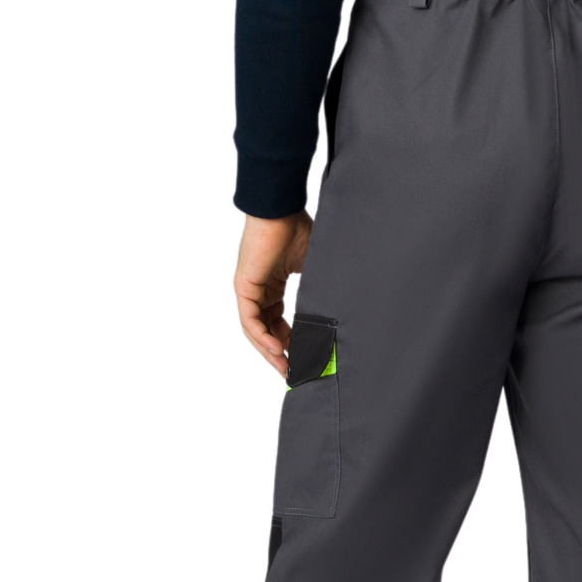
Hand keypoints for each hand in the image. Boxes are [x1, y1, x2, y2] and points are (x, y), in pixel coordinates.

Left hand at [232, 211, 313, 379]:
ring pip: (254, 332)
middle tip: (294, 373)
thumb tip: (338, 310)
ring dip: (269, 352)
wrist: (281, 208)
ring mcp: (248, 290)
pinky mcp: (243, 287)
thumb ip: (316, 290)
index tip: (304, 359)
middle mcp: (258, 291)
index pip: (278, 323)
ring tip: (286, 368)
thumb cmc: (297, 229)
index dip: (290, 343)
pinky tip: (277, 350)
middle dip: (278, 356)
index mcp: (272, 287)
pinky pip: (249, 321)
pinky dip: (262, 337)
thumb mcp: (311, 267)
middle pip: (264, 332)